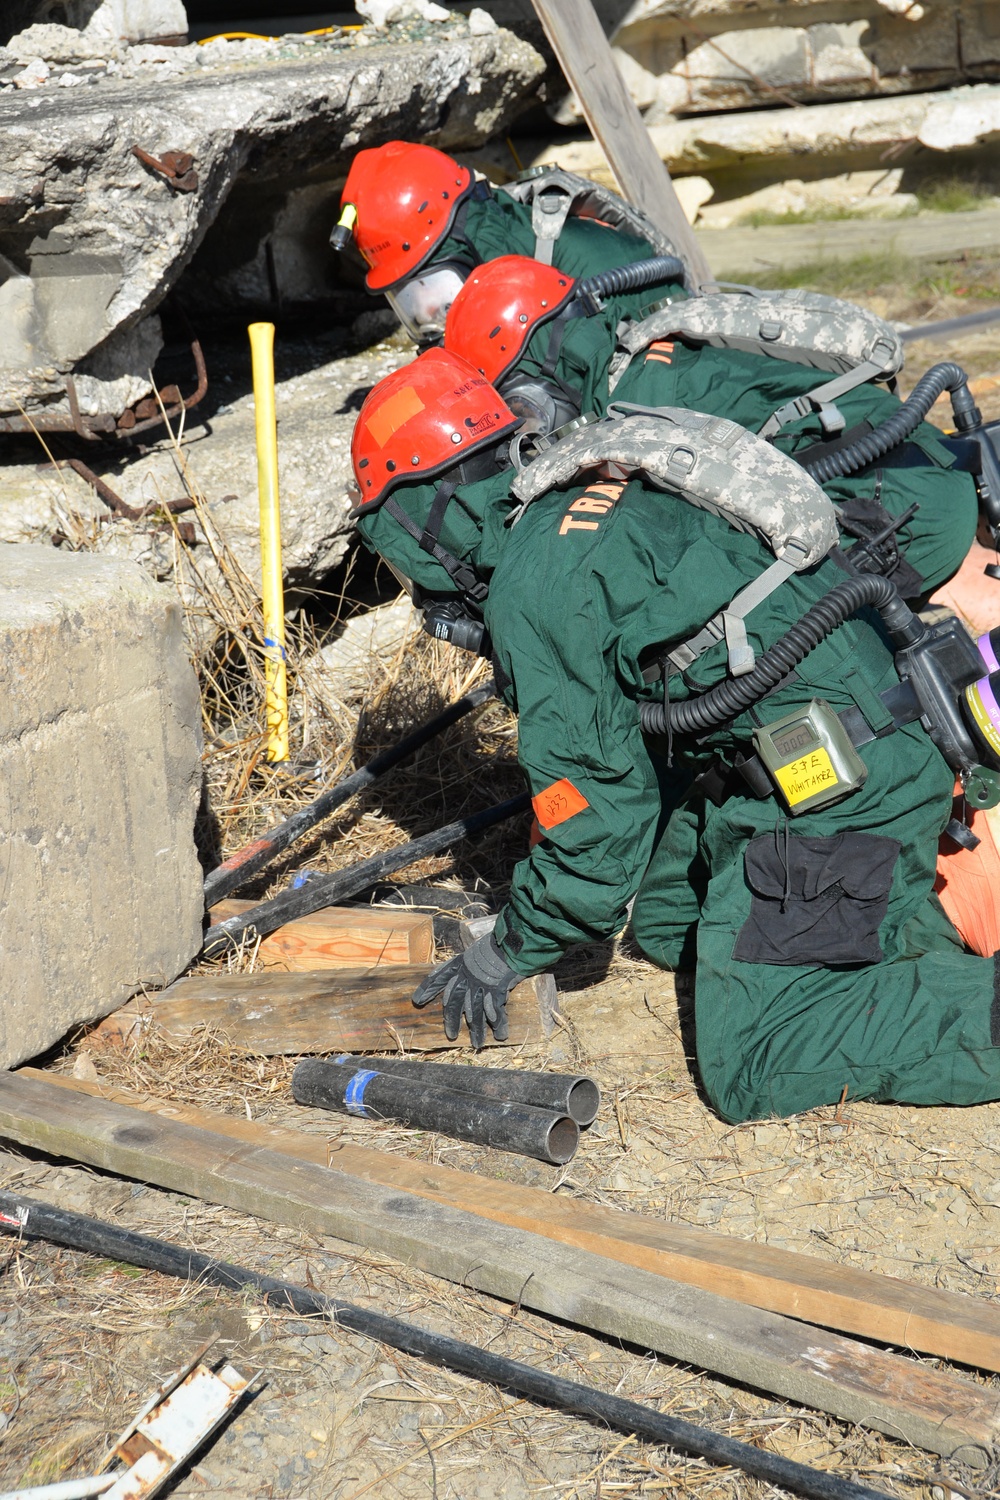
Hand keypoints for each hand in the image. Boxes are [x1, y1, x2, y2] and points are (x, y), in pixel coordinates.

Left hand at [411, 932, 523, 1048]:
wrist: (510, 945)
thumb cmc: (498, 946)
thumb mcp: (479, 952)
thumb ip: (474, 965)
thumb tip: (472, 973)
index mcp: (461, 964)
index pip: (439, 976)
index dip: (428, 988)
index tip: (417, 1000)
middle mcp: (467, 977)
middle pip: (454, 1003)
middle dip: (452, 1021)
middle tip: (451, 1035)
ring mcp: (479, 986)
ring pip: (475, 1013)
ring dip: (477, 1030)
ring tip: (478, 1044)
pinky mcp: (495, 993)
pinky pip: (495, 1013)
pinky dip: (499, 1025)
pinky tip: (500, 1035)